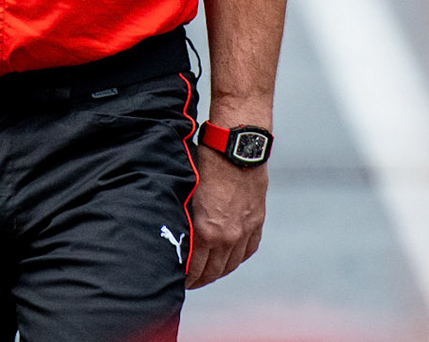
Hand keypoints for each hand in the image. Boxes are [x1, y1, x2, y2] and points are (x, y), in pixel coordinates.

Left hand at [186, 151, 267, 287]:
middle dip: (198, 279)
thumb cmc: (205, 164)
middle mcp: (227, 236)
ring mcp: (244, 230)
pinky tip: (228, 258)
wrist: (236, 147)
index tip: (176, 280)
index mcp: (206, 231)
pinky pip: (247, 250)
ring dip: (217, 271)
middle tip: (189, 281)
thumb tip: (172, 236)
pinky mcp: (256, 221)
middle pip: (212, 272)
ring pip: (230, 264)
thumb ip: (184, 220)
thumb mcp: (185, 194)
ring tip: (207, 272)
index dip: (184, 279)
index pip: (193, 269)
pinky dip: (236, 257)